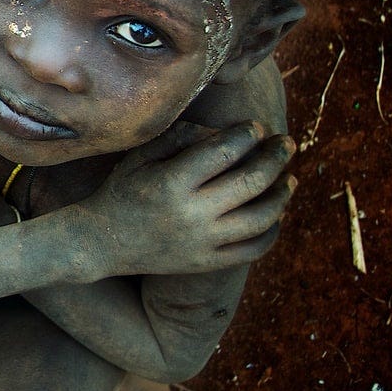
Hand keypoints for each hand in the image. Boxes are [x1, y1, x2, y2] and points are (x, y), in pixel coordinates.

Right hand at [78, 121, 296, 277]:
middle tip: (286, 143)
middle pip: (250, 182)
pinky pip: (253, 250)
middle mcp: (190, 215)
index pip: (223, 152)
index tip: (255, 127)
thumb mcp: (139, 157)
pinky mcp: (206, 263)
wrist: (101, 243)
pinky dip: (272, 231)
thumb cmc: (121, 191)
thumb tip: (224, 132)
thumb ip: (180, 138)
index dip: (246, 135)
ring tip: (289, 179)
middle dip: (275, 158)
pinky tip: (275, 215)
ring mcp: (201, 243)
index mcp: (170, 183)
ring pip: (261, 218)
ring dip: (282, 194)